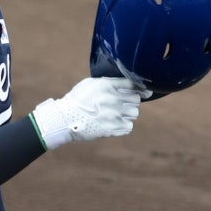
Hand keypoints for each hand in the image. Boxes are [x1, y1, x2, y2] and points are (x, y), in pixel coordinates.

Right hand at [31, 77, 150, 149]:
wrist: (64, 119)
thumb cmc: (76, 100)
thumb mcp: (90, 84)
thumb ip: (108, 82)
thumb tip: (124, 82)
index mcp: (107, 86)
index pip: (133, 84)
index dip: (141, 88)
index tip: (145, 92)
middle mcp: (113, 99)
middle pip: (136, 99)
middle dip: (130, 102)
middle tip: (120, 105)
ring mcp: (114, 115)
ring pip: (134, 113)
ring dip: (127, 114)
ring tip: (115, 114)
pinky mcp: (113, 128)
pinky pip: (129, 127)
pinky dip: (123, 126)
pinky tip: (113, 123)